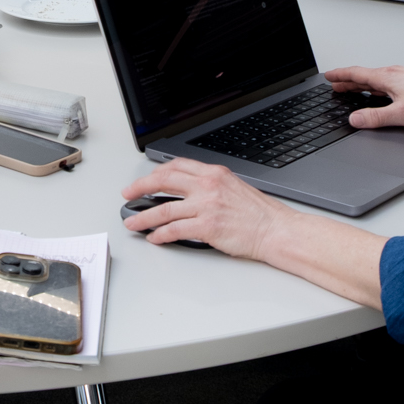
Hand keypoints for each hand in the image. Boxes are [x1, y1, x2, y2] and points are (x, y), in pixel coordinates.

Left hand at [119, 159, 286, 259]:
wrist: (275, 230)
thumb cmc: (259, 214)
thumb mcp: (234, 187)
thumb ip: (211, 186)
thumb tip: (189, 191)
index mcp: (214, 174)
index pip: (177, 166)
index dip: (155, 172)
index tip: (145, 180)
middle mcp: (208, 186)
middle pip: (163, 181)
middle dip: (140, 188)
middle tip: (128, 195)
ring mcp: (206, 206)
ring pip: (164, 208)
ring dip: (144, 217)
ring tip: (132, 223)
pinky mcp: (207, 227)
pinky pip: (174, 229)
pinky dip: (160, 234)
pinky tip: (154, 237)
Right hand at [321, 65, 403, 127]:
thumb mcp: (400, 113)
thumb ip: (375, 117)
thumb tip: (355, 119)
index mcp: (385, 77)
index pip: (355, 73)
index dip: (340, 75)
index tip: (328, 76)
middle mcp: (392, 74)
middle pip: (363, 76)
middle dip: (347, 81)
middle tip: (335, 85)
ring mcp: (401, 78)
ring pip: (375, 80)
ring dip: (361, 84)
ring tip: (352, 90)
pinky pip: (385, 83)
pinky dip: (375, 88)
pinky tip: (379, 95)